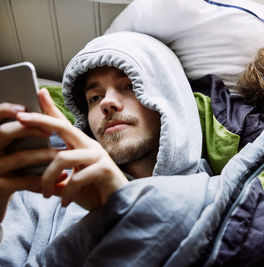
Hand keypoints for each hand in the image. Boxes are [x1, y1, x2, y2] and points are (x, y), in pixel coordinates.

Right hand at [0, 102, 55, 221]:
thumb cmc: (11, 167)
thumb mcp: (13, 146)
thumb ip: (26, 124)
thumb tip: (42, 93)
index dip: (5, 110)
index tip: (23, 106)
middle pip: (3, 133)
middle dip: (29, 130)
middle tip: (50, 131)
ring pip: (20, 157)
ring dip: (45, 155)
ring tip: (61, 154)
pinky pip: (24, 180)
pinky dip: (45, 177)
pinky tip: (61, 177)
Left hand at [17, 89, 128, 209]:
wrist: (117, 205)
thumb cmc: (94, 192)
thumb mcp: (69, 183)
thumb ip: (55, 178)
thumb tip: (31, 180)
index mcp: (81, 146)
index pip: (64, 124)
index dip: (51, 109)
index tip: (38, 92)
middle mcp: (90, 146)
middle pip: (63, 127)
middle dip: (41, 120)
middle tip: (20, 118)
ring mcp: (98, 155)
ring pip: (63, 158)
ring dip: (48, 178)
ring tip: (46, 194)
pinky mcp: (105, 168)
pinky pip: (77, 177)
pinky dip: (67, 192)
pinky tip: (64, 203)